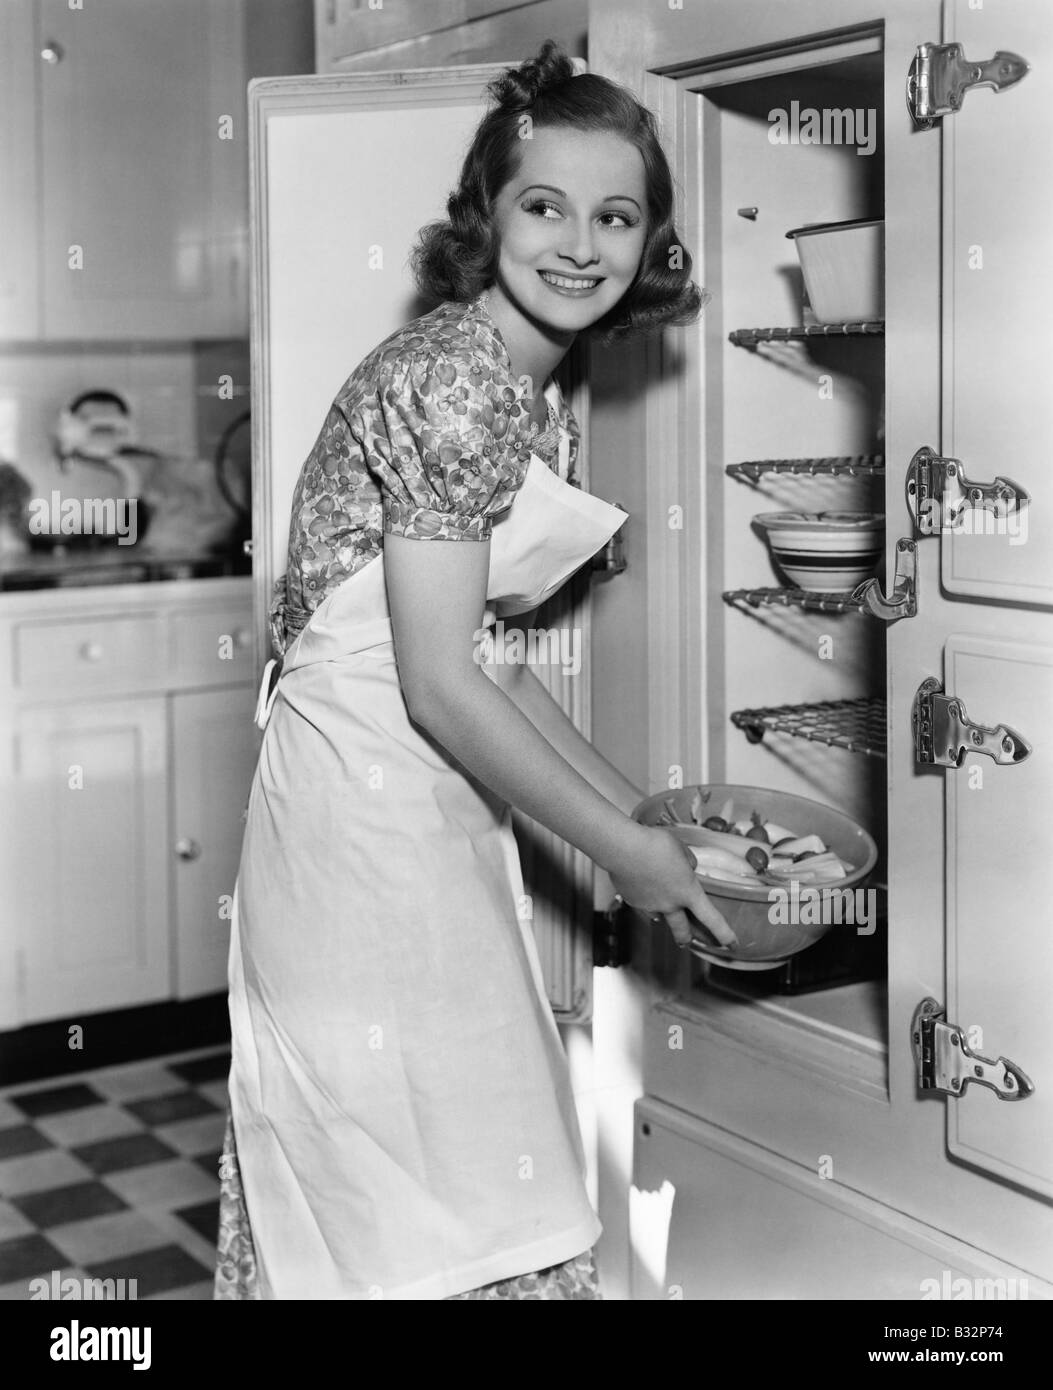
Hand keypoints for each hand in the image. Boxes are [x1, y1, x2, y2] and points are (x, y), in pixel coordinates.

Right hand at [608, 824, 736, 949]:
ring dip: (663, 917)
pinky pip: (643, 905)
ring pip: (659, 918)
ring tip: (662, 914)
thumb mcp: (681, 849)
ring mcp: (649, 905)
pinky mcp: (632, 900)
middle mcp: (670, 904)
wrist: (623, 848)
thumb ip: (688, 862)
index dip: (724, 933)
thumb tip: (687, 867)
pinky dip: (646, 900)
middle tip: (687, 942)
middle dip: (687, 938)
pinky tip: (642, 888)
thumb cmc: (655, 844)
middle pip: (682, 930)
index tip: (732, 944)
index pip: (712, 918)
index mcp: (688, 892)